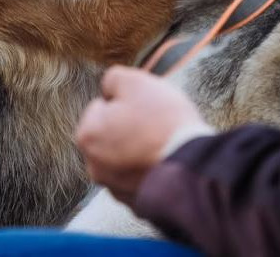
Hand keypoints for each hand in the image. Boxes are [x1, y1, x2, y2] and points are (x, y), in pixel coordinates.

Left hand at [75, 66, 207, 203]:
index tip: (145, 107)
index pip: (102, 106)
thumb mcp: (136, 83)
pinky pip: (140, 177)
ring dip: (139, 149)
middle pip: (112, 133)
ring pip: (125, 157)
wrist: (192, 168)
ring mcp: (115, 187)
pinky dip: (150, 170)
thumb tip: (108, 87)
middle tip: (155, 124)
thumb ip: (113, 78)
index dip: (126, 102)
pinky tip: (166, 162)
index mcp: (87, 135)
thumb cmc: (163, 123)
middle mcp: (94, 166)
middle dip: (129, 127)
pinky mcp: (136, 202)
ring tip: (163, 143)